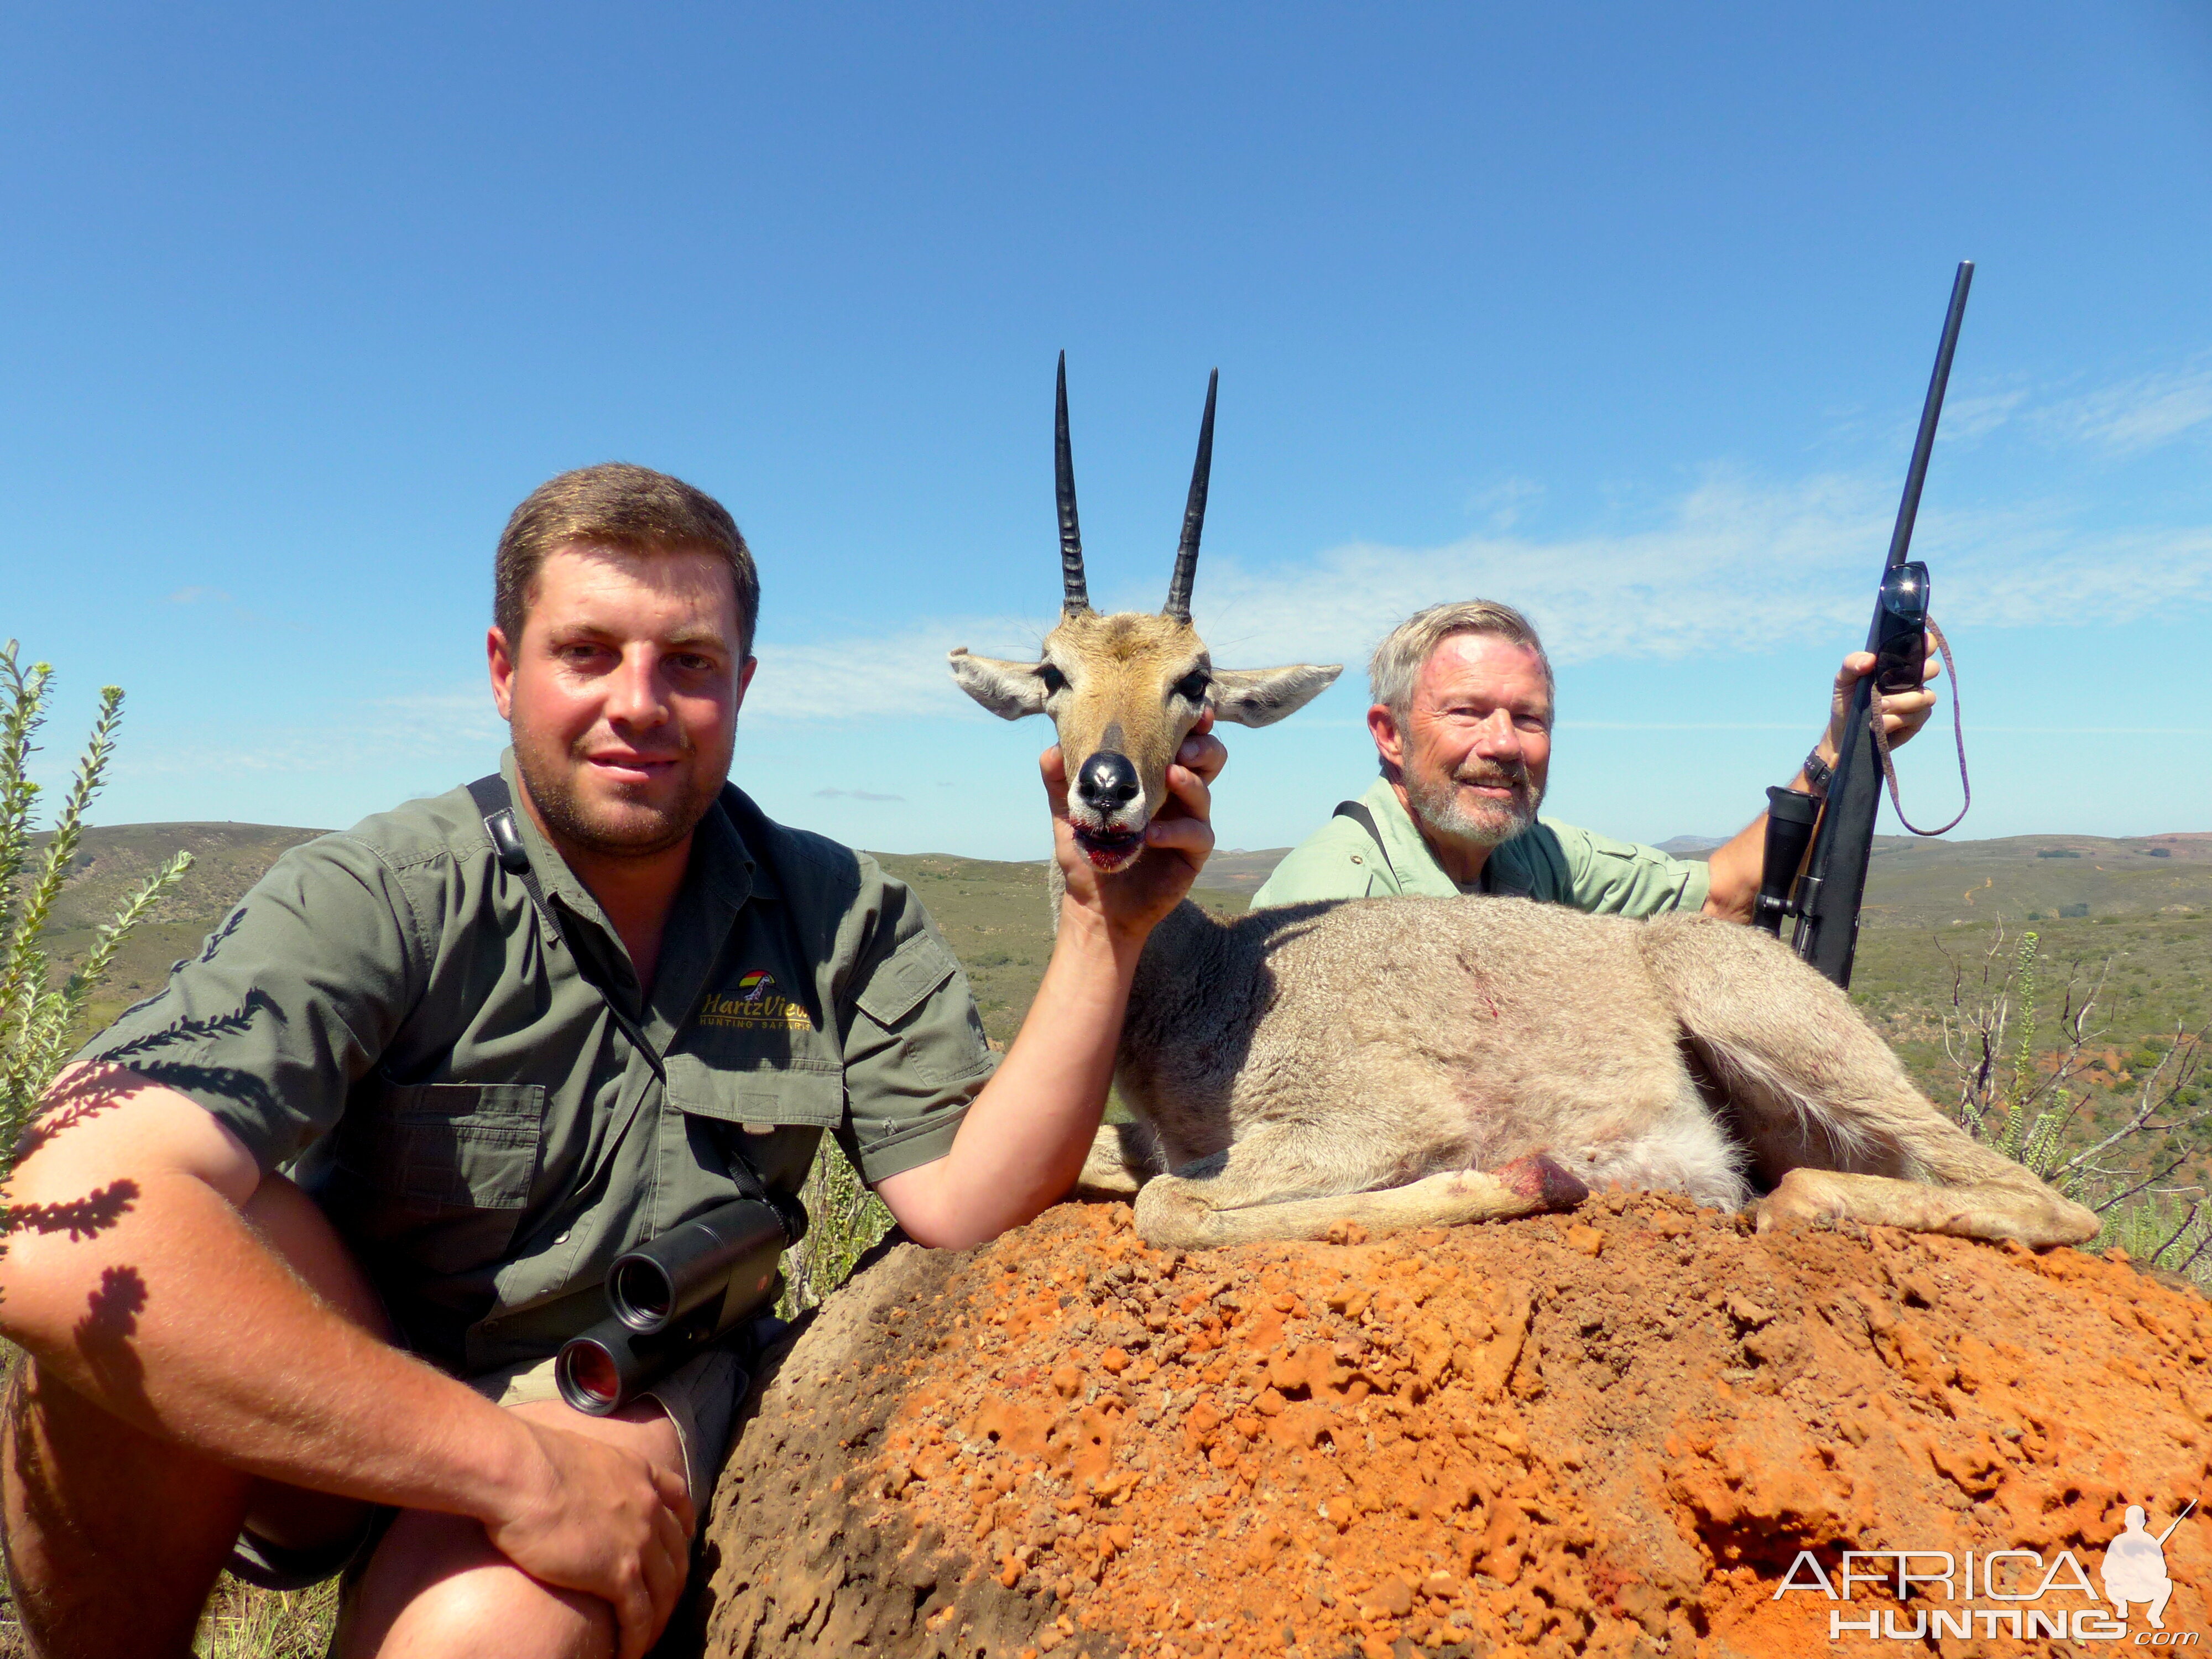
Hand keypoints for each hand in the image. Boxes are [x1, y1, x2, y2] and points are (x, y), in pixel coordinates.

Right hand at [484, 1418, 694, 1658]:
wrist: (523, 1472)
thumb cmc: (529, 1460)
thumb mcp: (576, 1454)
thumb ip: (586, 1471)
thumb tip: (566, 1479)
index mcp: (638, 1472)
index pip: (677, 1498)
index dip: (684, 1524)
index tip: (685, 1539)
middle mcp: (648, 1506)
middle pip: (676, 1553)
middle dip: (673, 1582)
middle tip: (662, 1604)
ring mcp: (639, 1540)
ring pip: (665, 1590)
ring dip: (658, 1618)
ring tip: (646, 1639)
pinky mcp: (619, 1573)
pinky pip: (640, 1616)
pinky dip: (638, 1639)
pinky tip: (629, 1654)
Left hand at [1044, 712, 1225, 945]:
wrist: (1095, 907)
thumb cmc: (1088, 856)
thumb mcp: (1069, 816)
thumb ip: (1060, 783)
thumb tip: (1049, 750)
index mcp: (1153, 777)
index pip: (1178, 742)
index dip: (1191, 724)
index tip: (1191, 710)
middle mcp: (1177, 796)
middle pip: (1209, 759)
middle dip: (1201, 744)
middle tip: (1182, 745)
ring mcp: (1188, 823)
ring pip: (1206, 792)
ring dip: (1191, 780)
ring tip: (1171, 776)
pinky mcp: (1192, 853)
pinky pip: (1198, 834)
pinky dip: (1177, 830)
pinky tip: (1152, 835)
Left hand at [1819, 639, 1941, 765]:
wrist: (1843, 731)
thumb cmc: (1847, 700)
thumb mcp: (1843, 680)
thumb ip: (1851, 664)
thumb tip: (1870, 660)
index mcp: (1898, 664)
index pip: (1921, 646)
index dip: (1926, 643)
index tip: (1919, 646)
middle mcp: (1912, 679)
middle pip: (1932, 669)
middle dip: (1920, 672)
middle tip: (1894, 680)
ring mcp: (1916, 700)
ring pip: (1926, 696)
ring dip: (1902, 701)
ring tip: (1878, 706)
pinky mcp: (1915, 720)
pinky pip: (1917, 716)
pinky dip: (1896, 719)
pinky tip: (1879, 722)